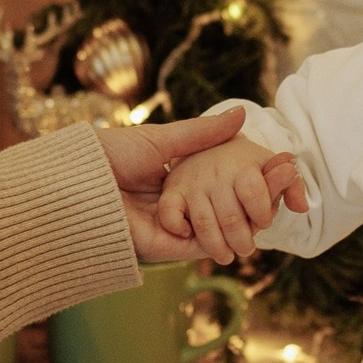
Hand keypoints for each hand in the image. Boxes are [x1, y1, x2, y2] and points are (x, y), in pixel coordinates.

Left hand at [95, 109, 305, 264]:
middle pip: (220, 207)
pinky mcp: (163, 249)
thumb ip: (202, 134)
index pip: (216, 183)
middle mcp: (171, 207)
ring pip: (217, 228)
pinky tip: (254, 221)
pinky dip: (227, 235)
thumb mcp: (162, 140)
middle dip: (254, 199)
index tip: (276, 164)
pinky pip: (202, 245)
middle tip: (287, 183)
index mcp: (169, 181)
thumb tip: (242, 114)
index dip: (245, 177)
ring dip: (247, 219)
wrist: (75, 184)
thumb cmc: (107, 156)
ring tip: (277, 202)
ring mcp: (168, 230)